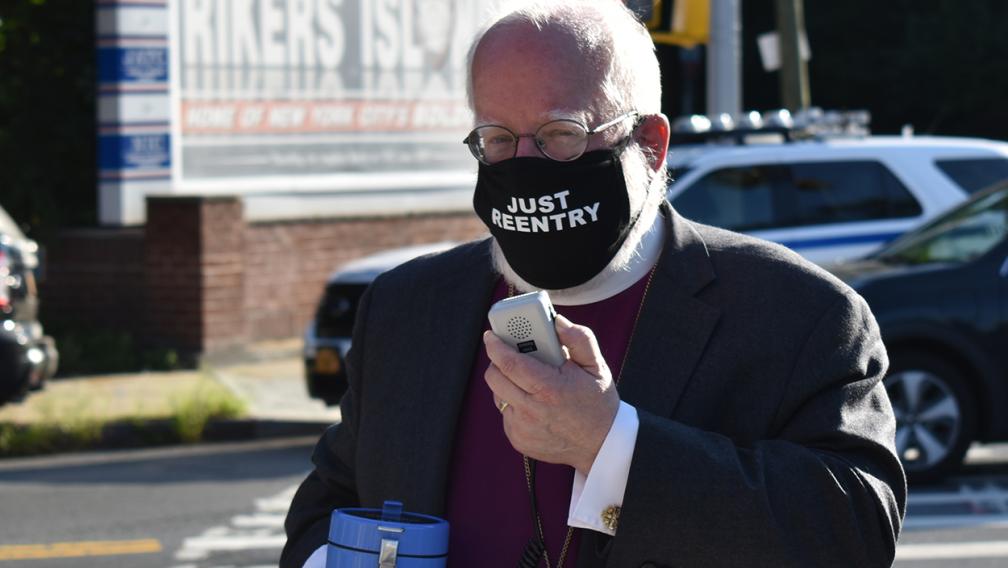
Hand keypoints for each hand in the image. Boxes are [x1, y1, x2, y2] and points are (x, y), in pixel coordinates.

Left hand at [483, 314, 619, 473]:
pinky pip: (505, 413)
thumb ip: (578, 338)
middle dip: (497, 361)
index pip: (510, 363)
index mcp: (550, 389)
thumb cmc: (598, 402)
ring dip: (506, 382)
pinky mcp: (517, 440)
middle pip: (495, 378)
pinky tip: (533, 402)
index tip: (490, 335)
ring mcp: (522, 428)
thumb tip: (556, 321)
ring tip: (528, 380)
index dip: (495, 346)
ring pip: (498, 395)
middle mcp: (532, 411)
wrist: (601, 445)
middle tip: (508, 354)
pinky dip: (514, 403)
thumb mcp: (596, 366)